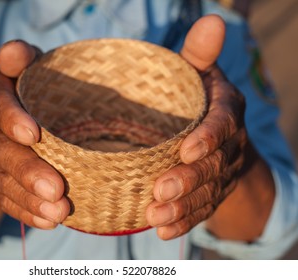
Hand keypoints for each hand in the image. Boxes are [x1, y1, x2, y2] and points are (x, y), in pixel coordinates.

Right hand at [0, 40, 69, 228]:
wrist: (12, 121)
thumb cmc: (33, 88)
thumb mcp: (29, 67)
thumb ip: (22, 59)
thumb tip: (13, 52)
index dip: (11, 120)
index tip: (34, 135)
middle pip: (0, 152)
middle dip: (27, 171)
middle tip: (56, 189)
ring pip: (4, 183)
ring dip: (31, 200)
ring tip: (59, 212)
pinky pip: (8, 201)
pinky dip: (29, 213)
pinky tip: (50, 221)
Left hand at [146, 15, 248, 239]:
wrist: (215, 135)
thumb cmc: (197, 98)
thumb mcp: (198, 74)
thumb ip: (199, 54)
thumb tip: (211, 18)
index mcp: (225, 111)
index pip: (223, 124)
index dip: (208, 138)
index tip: (186, 150)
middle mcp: (228, 144)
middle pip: (213, 165)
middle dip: (187, 180)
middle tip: (159, 192)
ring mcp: (221, 172)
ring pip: (205, 193)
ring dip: (181, 208)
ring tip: (154, 217)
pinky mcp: (211, 192)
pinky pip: (200, 210)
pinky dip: (182, 221)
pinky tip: (161, 230)